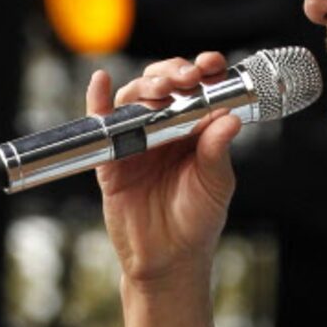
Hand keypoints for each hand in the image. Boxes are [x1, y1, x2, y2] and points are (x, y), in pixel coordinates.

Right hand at [90, 49, 240, 286]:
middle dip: (173, 73)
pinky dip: (97, 102)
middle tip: (185, 79)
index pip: (197, 88)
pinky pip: (102, 126)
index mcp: (194, 129)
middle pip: (163, 83)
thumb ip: (217, 151)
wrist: (168, 261)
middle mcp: (164, 128)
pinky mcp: (112, 159)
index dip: (203, 70)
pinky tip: (100, 83)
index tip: (211, 64)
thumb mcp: (215, 186)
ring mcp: (136, 141)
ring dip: (145, 85)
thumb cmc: (196, 223)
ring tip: (159, 89)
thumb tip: (229, 119)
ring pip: (134, 98)